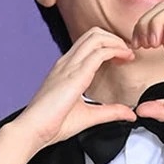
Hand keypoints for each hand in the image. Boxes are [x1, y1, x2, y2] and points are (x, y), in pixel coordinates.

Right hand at [14, 29, 136, 148]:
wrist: (33, 130)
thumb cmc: (52, 124)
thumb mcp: (88, 116)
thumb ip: (110, 112)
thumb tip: (129, 114)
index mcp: (66, 69)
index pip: (88, 44)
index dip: (109, 45)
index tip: (122, 58)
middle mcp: (67, 63)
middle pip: (93, 34)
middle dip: (115, 39)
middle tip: (127, 53)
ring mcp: (69, 66)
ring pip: (96, 37)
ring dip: (116, 42)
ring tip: (127, 54)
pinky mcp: (75, 74)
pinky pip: (98, 53)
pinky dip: (115, 51)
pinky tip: (124, 59)